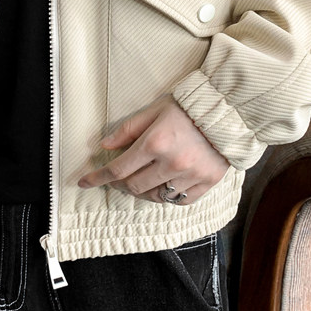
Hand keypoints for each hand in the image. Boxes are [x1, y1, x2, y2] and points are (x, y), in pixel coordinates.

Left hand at [77, 95, 230, 204]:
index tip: (84, 182)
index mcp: (155, 142)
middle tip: (116, 178)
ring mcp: (190, 176)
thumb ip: (127, 129)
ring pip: (155, 197)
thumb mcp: (153, 111)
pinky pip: (179, 201)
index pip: (118, 169)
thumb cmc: (186, 108)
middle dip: (119, 184)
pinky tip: (162, 187)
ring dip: (141, 192)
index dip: (98, 177)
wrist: (227, 112)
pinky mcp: (206, 183)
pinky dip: (167, 197)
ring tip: (138, 181)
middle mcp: (171, 163)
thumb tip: (104, 146)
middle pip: (134, 186)